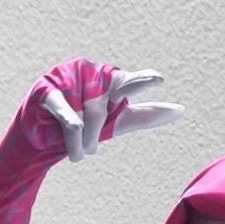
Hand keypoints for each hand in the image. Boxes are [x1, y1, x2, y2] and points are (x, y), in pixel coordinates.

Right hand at [39, 63, 183, 159]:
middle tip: (105, 133)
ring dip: (81, 142)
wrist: (43, 137)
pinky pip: (65, 112)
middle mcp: (91, 75)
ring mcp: (68, 79)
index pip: (128, 83)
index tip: (159, 80)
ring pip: (86, 117)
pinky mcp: (47, 90)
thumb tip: (181, 110)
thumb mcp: (117, 122)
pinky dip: (71, 124)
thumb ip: (146, 115)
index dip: (141, 82)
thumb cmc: (84, 126)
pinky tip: (75, 126)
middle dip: (101, 126)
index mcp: (109, 81)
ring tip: (75, 148)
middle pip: (105, 105)